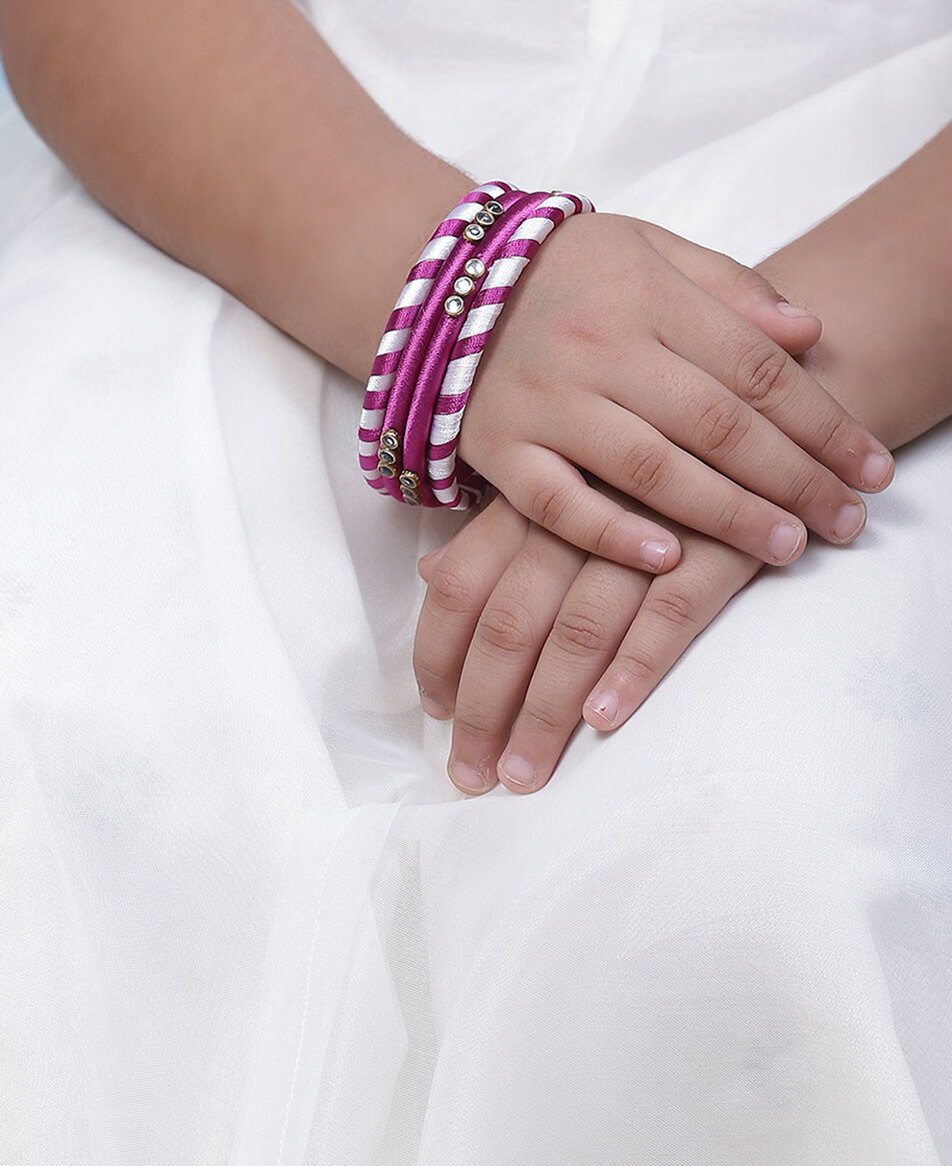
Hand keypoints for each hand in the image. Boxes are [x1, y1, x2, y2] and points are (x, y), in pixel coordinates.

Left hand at [414, 487, 762, 795]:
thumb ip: (498, 529)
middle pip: (511, 622)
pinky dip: (632, 670)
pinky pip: (668, 616)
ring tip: (525, 773)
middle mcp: (580, 515)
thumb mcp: (567, 479)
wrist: (763, 420)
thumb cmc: (653, 461)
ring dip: (544, 712)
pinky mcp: (718, 547)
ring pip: (579, 631)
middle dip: (484, 707)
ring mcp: (649, 532)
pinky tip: (603, 720)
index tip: (437, 715)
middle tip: (474, 774)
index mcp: (536, 498)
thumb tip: (431, 574)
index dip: (441, 654)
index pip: (462, 583)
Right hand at [457, 213, 892, 570]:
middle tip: (847, 522)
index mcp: (646, 294)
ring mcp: (545, 401)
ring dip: (725, 514)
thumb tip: (808, 331)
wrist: (447, 283)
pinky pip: (556, 502)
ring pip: (648, 468)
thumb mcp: (651, 248)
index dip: (822, 421)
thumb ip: (730, 286)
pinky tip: (667, 560)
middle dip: (793, 479)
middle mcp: (599, 348)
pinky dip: (611, 534)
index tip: (871, 468)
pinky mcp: (500, 448)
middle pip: (715, 424)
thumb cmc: (569, 271)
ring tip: (786, 546)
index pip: (754, 366)